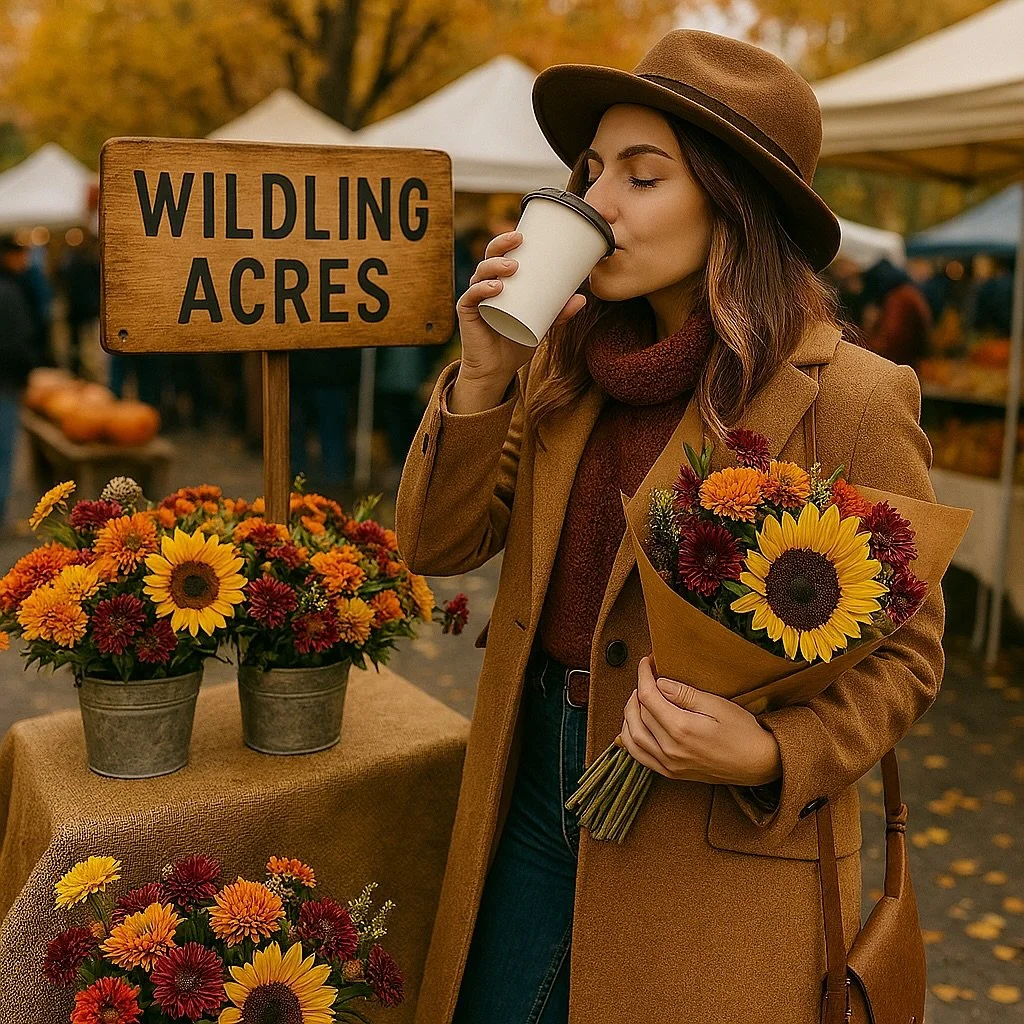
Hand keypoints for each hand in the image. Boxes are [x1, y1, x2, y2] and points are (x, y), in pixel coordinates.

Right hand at [455, 230, 586, 389]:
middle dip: (501, 245)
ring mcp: (475, 298)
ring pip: (480, 274)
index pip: (501, 255)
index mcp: (499, 281)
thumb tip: (583, 298)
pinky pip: (471, 297)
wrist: (498, 368)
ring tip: (512, 268)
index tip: (523, 233)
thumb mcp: (543, 324)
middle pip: (489, 257)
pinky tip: (494, 287)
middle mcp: (484, 285)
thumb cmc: (517, 340)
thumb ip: (560, 312)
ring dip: (495, 266)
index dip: (507, 240)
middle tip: (518, 241)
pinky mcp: (468, 313)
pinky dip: (481, 290)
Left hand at [619, 656, 782, 786]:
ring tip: (638, 698)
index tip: (646, 663)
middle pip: (638, 714)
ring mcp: (669, 764)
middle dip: (637, 690)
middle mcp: (670, 750)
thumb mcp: (717, 705)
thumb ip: (685, 694)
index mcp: (681, 730)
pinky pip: (639, 757)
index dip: (643, 675)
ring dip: (629, 714)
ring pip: (632, 737)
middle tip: (646, 677)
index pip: (648, 697)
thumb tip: (659, 683)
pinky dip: (630, 739)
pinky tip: (634, 725)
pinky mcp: (671, 773)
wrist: (758, 763)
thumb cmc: (743, 732)